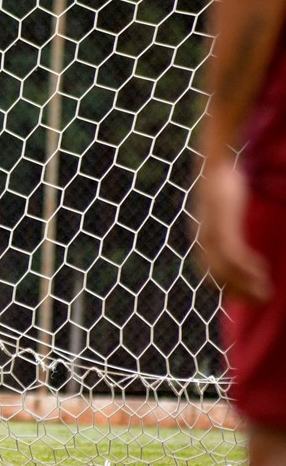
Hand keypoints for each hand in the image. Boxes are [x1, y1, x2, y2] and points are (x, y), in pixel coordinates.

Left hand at [194, 160, 270, 301]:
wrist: (215, 165)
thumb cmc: (221, 188)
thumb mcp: (220, 213)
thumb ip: (224, 228)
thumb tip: (233, 240)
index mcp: (200, 239)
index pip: (209, 273)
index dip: (227, 288)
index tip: (245, 296)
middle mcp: (202, 239)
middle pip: (217, 277)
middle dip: (239, 292)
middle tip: (261, 300)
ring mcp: (211, 233)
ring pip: (226, 269)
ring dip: (246, 284)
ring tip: (265, 292)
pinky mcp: (223, 224)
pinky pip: (233, 253)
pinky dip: (246, 267)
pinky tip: (262, 271)